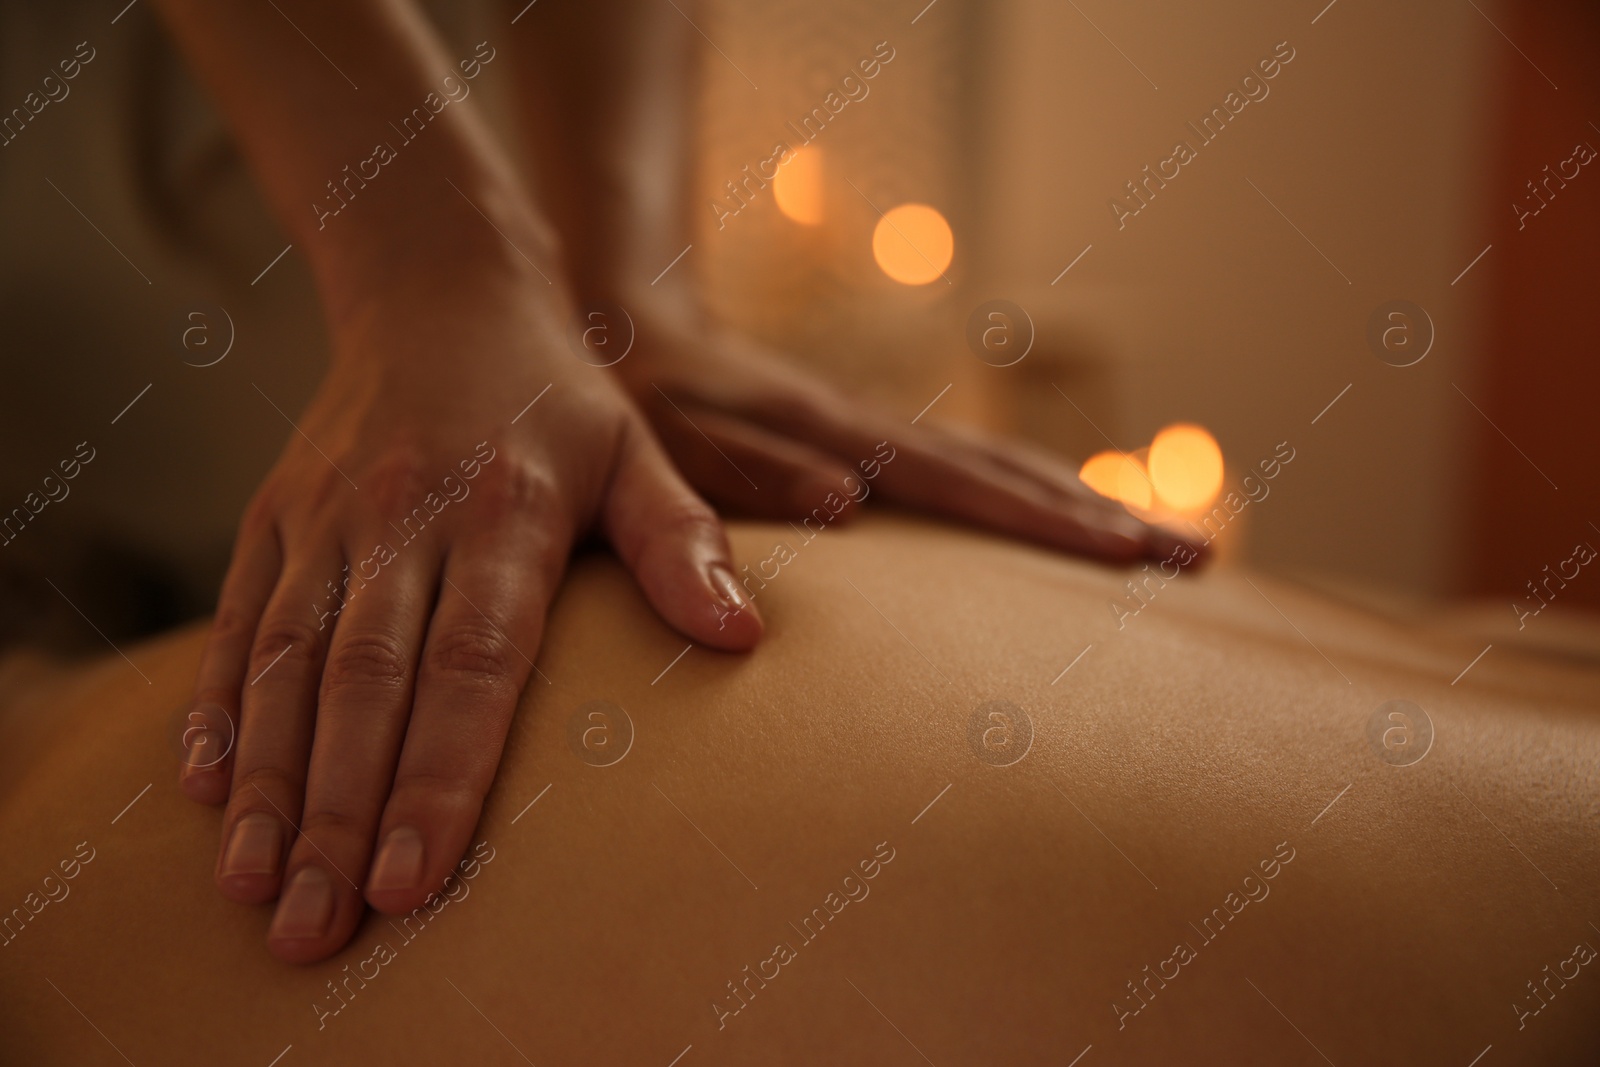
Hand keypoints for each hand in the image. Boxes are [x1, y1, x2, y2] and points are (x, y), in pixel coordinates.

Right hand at [178, 266, 760, 963]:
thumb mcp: (638, 453)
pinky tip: (201, 786)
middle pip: (364, 684)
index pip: (471, 665)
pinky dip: (216, 704)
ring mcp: (327, 517)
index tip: (414, 879)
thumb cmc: (558, 398)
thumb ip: (684, 544)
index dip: (440, 775)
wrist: (443, 292)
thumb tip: (742, 639)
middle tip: (316, 926)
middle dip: (336, 811)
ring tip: (254, 885)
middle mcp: (403, 519)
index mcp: (503, 513)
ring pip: (285, 662)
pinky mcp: (274, 514)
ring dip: (266, 779)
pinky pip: (236, 618)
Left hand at [606, 294, 1204, 565]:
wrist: (641, 330)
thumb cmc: (649, 402)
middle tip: (1196, 565)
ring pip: (1005, 472)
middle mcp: (880, 431)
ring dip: (1087, 509)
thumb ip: (748, 474)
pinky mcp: (880, 445)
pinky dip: (1036, 500)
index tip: (1126, 554)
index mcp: (840, 435)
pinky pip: (974, 477)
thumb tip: (851, 505)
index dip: (1046, 522)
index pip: (962, 483)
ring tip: (1169, 550)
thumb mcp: (675, 441)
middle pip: (1012, 475)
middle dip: (1106, 520)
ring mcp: (887, 435)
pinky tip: (1070, 526)